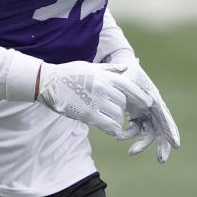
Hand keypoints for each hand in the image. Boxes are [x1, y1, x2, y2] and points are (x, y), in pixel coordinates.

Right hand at [36, 60, 152, 136]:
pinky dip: (114, 129)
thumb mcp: (91, 66)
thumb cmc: (69, 73)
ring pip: (117, 115)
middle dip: (123, 109)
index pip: (129, 86)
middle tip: (120, 113)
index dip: (141, 96)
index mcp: (104, 75)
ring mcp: (95, 101)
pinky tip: (113, 131)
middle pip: (123, 103)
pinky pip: (108, 125)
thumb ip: (110, 69)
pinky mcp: (87, 114)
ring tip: (112, 120)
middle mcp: (103, 87)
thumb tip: (127, 68)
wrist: (48, 82)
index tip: (149, 103)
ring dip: (117, 119)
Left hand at [114, 58, 180, 162]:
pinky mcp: (138, 115)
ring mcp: (146, 112)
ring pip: (149, 133)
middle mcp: (153, 107)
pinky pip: (136, 129)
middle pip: (161, 129)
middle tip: (161, 160)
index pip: (164, 117)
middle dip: (162, 145)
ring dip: (142, 144)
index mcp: (154, 98)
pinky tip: (118, 136)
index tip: (176, 144)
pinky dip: (128, 134)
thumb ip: (133, 90)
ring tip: (131, 152)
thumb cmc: (126, 72)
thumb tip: (145, 102)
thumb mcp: (128, 78)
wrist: (121, 67)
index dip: (170, 130)